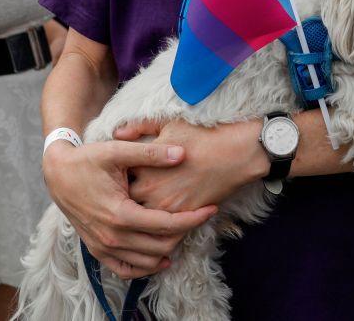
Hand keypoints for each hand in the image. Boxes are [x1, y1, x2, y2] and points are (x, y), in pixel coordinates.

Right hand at [41, 139, 216, 278]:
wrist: (57, 174)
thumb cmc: (88, 160)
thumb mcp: (118, 151)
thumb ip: (151, 153)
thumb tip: (182, 153)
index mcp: (120, 213)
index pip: (167, 225)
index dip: (193, 218)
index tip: (211, 209)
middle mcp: (111, 235)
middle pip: (160, 246)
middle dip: (185, 233)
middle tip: (199, 216)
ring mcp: (103, 246)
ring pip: (146, 262)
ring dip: (168, 250)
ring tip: (184, 231)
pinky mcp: (97, 250)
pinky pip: (124, 269)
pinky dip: (145, 267)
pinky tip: (160, 256)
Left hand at [114, 118, 264, 211]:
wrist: (235, 154)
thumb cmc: (202, 136)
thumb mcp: (167, 124)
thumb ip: (139, 128)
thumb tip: (118, 133)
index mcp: (142, 168)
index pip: (117, 180)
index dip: (117, 178)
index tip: (119, 175)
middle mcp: (150, 190)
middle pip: (125, 204)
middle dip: (124, 201)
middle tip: (124, 197)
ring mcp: (167, 206)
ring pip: (142, 221)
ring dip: (140, 217)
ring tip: (139, 212)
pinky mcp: (184, 216)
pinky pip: (163, 229)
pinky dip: (158, 226)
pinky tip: (159, 219)